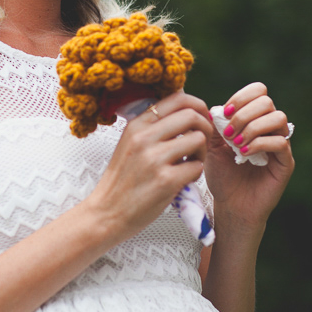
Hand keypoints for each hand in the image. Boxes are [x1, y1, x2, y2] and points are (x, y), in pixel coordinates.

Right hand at [85, 91, 212, 240]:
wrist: (107, 213)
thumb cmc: (122, 180)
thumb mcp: (130, 143)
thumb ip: (153, 126)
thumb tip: (185, 106)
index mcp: (136, 125)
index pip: (177, 98)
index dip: (198, 105)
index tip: (202, 118)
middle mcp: (144, 137)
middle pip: (192, 115)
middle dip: (205, 128)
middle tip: (201, 143)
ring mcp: (154, 158)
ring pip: (198, 139)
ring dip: (201, 152)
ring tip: (189, 163)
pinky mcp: (165, 180)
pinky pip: (197, 167)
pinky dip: (195, 174)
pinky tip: (183, 180)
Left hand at [205, 82, 293, 232]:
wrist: (230, 205)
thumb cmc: (222, 175)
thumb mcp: (211, 146)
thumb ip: (213, 125)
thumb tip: (213, 108)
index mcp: (254, 119)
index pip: (258, 91)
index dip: (241, 97)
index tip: (224, 114)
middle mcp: (270, 128)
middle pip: (267, 101)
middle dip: (244, 113)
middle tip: (228, 133)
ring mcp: (280, 144)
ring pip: (278, 117)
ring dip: (253, 127)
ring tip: (236, 144)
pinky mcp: (286, 162)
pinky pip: (281, 142)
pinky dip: (260, 144)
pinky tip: (244, 154)